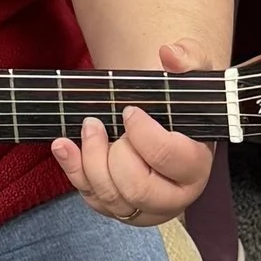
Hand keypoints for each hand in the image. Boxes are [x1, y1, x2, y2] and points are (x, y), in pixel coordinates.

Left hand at [52, 39, 216, 225]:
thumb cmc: (178, 101)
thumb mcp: (192, 75)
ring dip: (91, 159)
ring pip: (111, 197)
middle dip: (115, 152)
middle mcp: (173, 194)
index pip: (170, 158)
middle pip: (138, 187)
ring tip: (88, 126)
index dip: (144, 134)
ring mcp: (143, 206)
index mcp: (196, 165)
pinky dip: (73, 169)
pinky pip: (91, 197)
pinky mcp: (117, 206)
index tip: (129, 111)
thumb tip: (169, 54)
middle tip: (103, 122)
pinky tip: (63, 145)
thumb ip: (189, 59)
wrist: (161, 119)